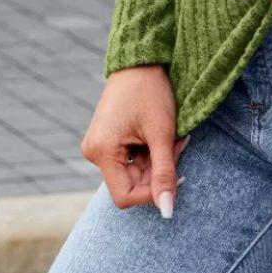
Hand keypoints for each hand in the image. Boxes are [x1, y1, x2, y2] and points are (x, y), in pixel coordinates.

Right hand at [81, 64, 188, 214]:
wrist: (140, 60)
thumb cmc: (151, 91)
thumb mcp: (162, 133)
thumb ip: (164, 174)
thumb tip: (168, 212)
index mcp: (102, 152)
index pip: (126, 196)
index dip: (153, 192)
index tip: (176, 173)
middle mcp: (93, 152)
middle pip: (130, 183)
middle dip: (157, 171)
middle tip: (177, 144)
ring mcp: (98, 145)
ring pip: (132, 172)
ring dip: (155, 160)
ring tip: (170, 136)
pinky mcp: (106, 139)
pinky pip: (128, 159)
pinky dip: (147, 152)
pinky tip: (158, 134)